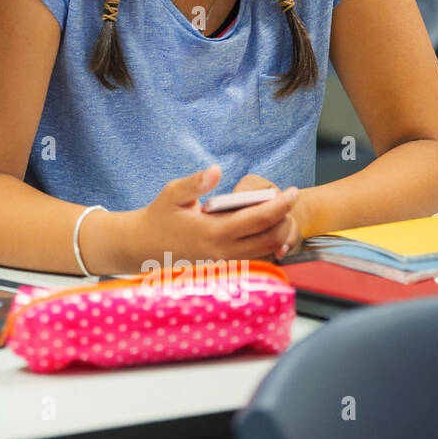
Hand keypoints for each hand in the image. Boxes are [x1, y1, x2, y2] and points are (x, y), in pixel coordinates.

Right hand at [133, 165, 299, 266]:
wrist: (144, 247)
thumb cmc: (159, 217)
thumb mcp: (172, 194)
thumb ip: (195, 182)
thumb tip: (216, 169)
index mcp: (213, 231)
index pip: (259, 219)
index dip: (281, 205)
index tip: (293, 192)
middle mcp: (223, 252)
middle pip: (271, 239)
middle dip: (286, 219)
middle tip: (287, 201)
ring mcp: (225, 264)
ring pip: (267, 252)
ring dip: (279, 234)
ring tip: (280, 213)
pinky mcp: (225, 269)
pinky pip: (256, 259)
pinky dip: (268, 245)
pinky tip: (265, 230)